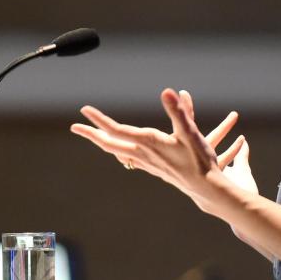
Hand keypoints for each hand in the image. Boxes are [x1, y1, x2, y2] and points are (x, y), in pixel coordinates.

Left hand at [71, 89, 250, 203]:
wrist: (205, 187)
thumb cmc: (200, 160)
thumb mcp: (191, 133)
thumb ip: (179, 111)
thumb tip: (168, 91)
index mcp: (149, 142)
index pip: (117, 130)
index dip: (100, 120)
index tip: (85, 110)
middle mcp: (143, 153)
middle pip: (110, 144)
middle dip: (92, 134)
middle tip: (75, 127)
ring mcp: (147, 163)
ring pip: (117, 152)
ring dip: (103, 142)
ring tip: (93, 135)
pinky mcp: (153, 168)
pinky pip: (128, 158)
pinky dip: (118, 151)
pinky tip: (119, 151)